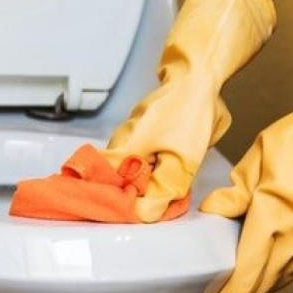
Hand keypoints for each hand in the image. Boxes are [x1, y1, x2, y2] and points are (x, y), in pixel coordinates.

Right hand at [102, 0, 275, 221]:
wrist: (199, 75)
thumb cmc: (189, 112)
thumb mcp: (182, 161)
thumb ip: (162, 190)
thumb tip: (145, 213)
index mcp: (123, 149)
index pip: (93, 183)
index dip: (96, 202)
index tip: (104, 218)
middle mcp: (121, 141)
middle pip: (110, 180)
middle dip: (121, 200)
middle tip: (136, 215)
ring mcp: (131, 134)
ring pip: (127, 170)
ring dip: (138, 187)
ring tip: (151, 202)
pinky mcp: (144, 130)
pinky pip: (139, 159)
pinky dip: (147, 173)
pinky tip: (162, 179)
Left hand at [202, 0, 292, 292]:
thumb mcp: (257, 160)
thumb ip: (234, 193)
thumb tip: (213, 212)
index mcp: (272, 220)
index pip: (247, 274)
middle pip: (266, 285)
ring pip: (286, 276)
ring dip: (266, 283)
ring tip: (247, 283)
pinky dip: (286, 267)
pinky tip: (275, 260)